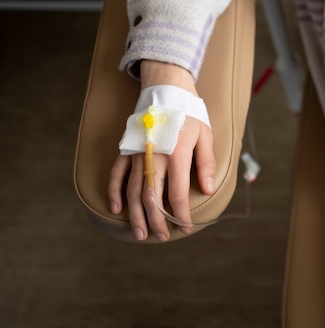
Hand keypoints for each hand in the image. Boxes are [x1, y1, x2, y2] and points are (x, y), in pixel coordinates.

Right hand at [107, 61, 215, 241]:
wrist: (166, 90)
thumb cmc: (189, 114)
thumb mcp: (204, 135)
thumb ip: (205, 163)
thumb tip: (207, 189)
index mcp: (177, 155)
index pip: (178, 193)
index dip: (181, 213)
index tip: (185, 227)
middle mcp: (155, 157)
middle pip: (153, 197)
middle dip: (157, 221)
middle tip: (162, 237)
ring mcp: (137, 154)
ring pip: (133, 191)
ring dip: (136, 214)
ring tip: (140, 233)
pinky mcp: (127, 149)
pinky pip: (117, 174)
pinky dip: (114, 191)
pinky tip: (116, 208)